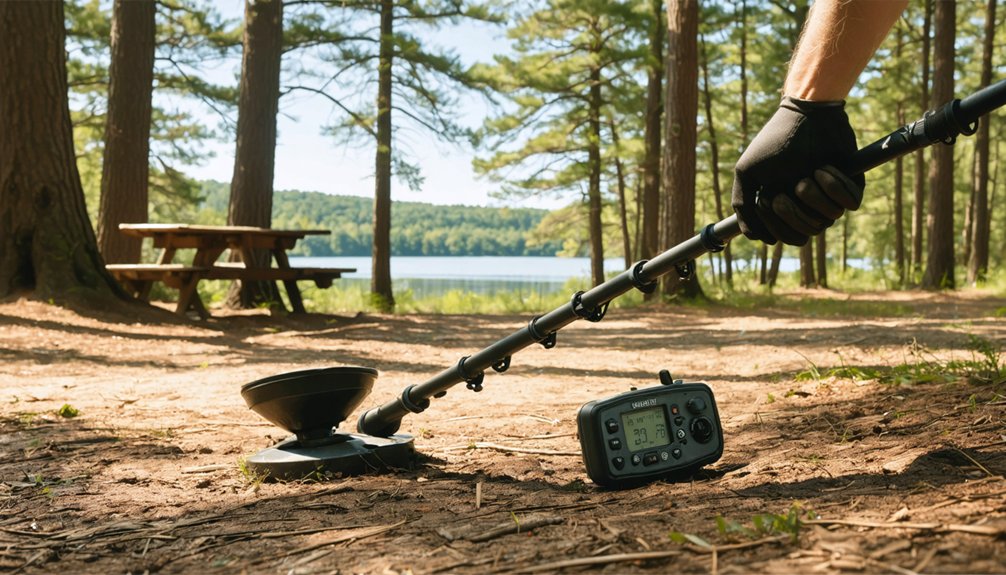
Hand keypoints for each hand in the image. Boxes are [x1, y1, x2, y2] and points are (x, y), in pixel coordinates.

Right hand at [731, 97, 864, 245]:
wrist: (805, 114)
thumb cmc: (775, 142)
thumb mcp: (747, 174)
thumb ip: (743, 207)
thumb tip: (757, 239)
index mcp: (785, 206)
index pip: (785, 237)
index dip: (777, 226)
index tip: (766, 199)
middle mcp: (808, 205)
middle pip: (807, 234)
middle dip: (793, 213)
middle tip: (785, 189)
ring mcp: (830, 196)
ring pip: (828, 220)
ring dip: (814, 195)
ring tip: (808, 172)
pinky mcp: (852, 184)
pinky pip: (849, 204)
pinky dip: (835, 185)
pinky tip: (823, 167)